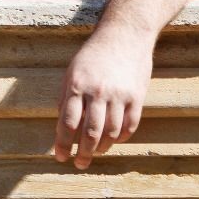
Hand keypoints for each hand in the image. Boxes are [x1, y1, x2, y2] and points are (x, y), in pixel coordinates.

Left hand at [53, 25, 153, 168]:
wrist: (124, 35)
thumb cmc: (93, 54)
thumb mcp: (72, 70)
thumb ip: (66, 97)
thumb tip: (62, 125)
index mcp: (76, 85)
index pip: (67, 123)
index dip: (63, 144)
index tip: (61, 157)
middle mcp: (97, 92)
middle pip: (89, 133)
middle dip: (83, 153)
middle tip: (79, 163)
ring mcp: (119, 96)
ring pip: (110, 133)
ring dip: (102, 148)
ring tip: (96, 152)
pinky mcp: (137, 98)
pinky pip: (129, 126)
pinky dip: (121, 138)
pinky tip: (113, 140)